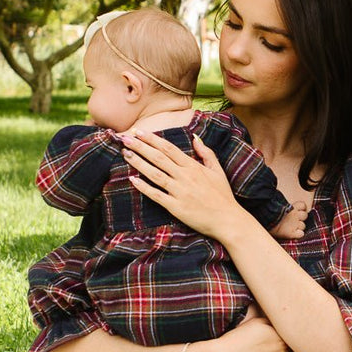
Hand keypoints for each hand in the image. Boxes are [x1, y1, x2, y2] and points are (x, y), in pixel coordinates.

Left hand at [121, 130, 235, 238]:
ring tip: (125, 154)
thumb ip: (206, 153)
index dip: (152, 139)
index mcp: (193, 166)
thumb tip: (195, 137)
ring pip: (154, 174)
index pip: (169, 149)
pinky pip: (156, 195)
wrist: (227, 220)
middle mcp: (185, 177)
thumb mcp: (217, 170)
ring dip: (138, 163)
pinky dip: (144, 187)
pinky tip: (132, 180)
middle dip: (140, 146)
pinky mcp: (176, 207)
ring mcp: (179, 192)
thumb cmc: (223, 196)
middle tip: (124, 138)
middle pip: (158, 158)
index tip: (138, 132)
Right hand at [190, 316, 294, 351]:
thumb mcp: (255, 322)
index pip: (292, 335)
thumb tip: (280, 321)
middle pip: (292, 349)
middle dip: (287, 346)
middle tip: (276, 345)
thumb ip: (271, 321)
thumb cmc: (235, 339)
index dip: (286, 335)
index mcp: (279, 336)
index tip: (280, 335)